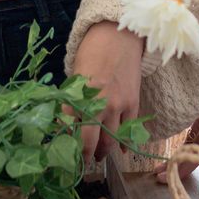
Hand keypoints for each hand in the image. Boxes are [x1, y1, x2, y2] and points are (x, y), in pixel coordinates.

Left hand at [74, 22, 143, 163]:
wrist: (118, 36)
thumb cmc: (91, 53)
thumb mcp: (75, 76)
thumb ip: (72, 100)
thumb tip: (66, 123)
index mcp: (78, 96)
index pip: (68, 129)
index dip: (66, 146)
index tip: (64, 155)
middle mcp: (97, 104)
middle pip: (90, 141)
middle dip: (86, 155)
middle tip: (83, 162)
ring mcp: (117, 105)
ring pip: (111, 139)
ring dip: (104, 151)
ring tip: (99, 156)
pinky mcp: (133, 103)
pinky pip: (130, 130)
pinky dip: (126, 143)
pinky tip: (122, 151)